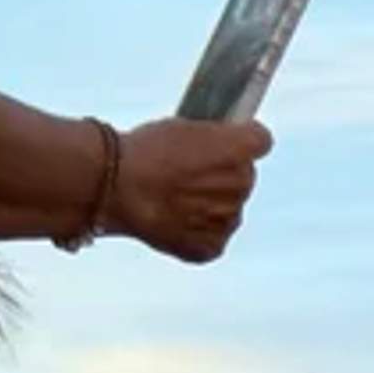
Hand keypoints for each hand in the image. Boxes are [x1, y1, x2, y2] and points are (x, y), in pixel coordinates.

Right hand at [109, 117, 270, 262]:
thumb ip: (212, 136)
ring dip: (208, 204)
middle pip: (242, 178)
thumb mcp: (179, 126)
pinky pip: (211, 237)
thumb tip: (221, 143)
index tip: (228, 140)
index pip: (259, 140)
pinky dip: (195, 232)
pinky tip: (171, 220)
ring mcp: (229, 219)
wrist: (114, 187)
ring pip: (228, 209)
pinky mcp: (212, 246)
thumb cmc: (141, 152)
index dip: (242, 138)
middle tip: (185, 173)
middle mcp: (241, 185)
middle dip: (221, 174)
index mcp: (238, 149)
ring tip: (171, 197)